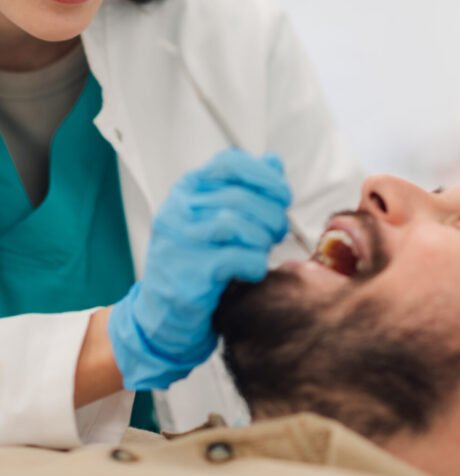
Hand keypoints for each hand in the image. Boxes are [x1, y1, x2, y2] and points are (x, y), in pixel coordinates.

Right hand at [108, 149, 291, 389]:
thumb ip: (245, 187)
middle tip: (277, 230)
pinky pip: (238, 258)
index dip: (263, 175)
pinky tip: (251, 270)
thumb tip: (273, 161)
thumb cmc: (194, 260)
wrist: (162, 314)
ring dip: (263, 239)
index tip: (283, 194)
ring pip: (239, 225)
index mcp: (186, 189)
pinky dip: (255, 263)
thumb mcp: (215, 216)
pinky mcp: (190, 274)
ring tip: (263, 249)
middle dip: (271, 213)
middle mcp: (179, 210)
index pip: (229, 163)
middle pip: (240, 196)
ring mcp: (181, 241)